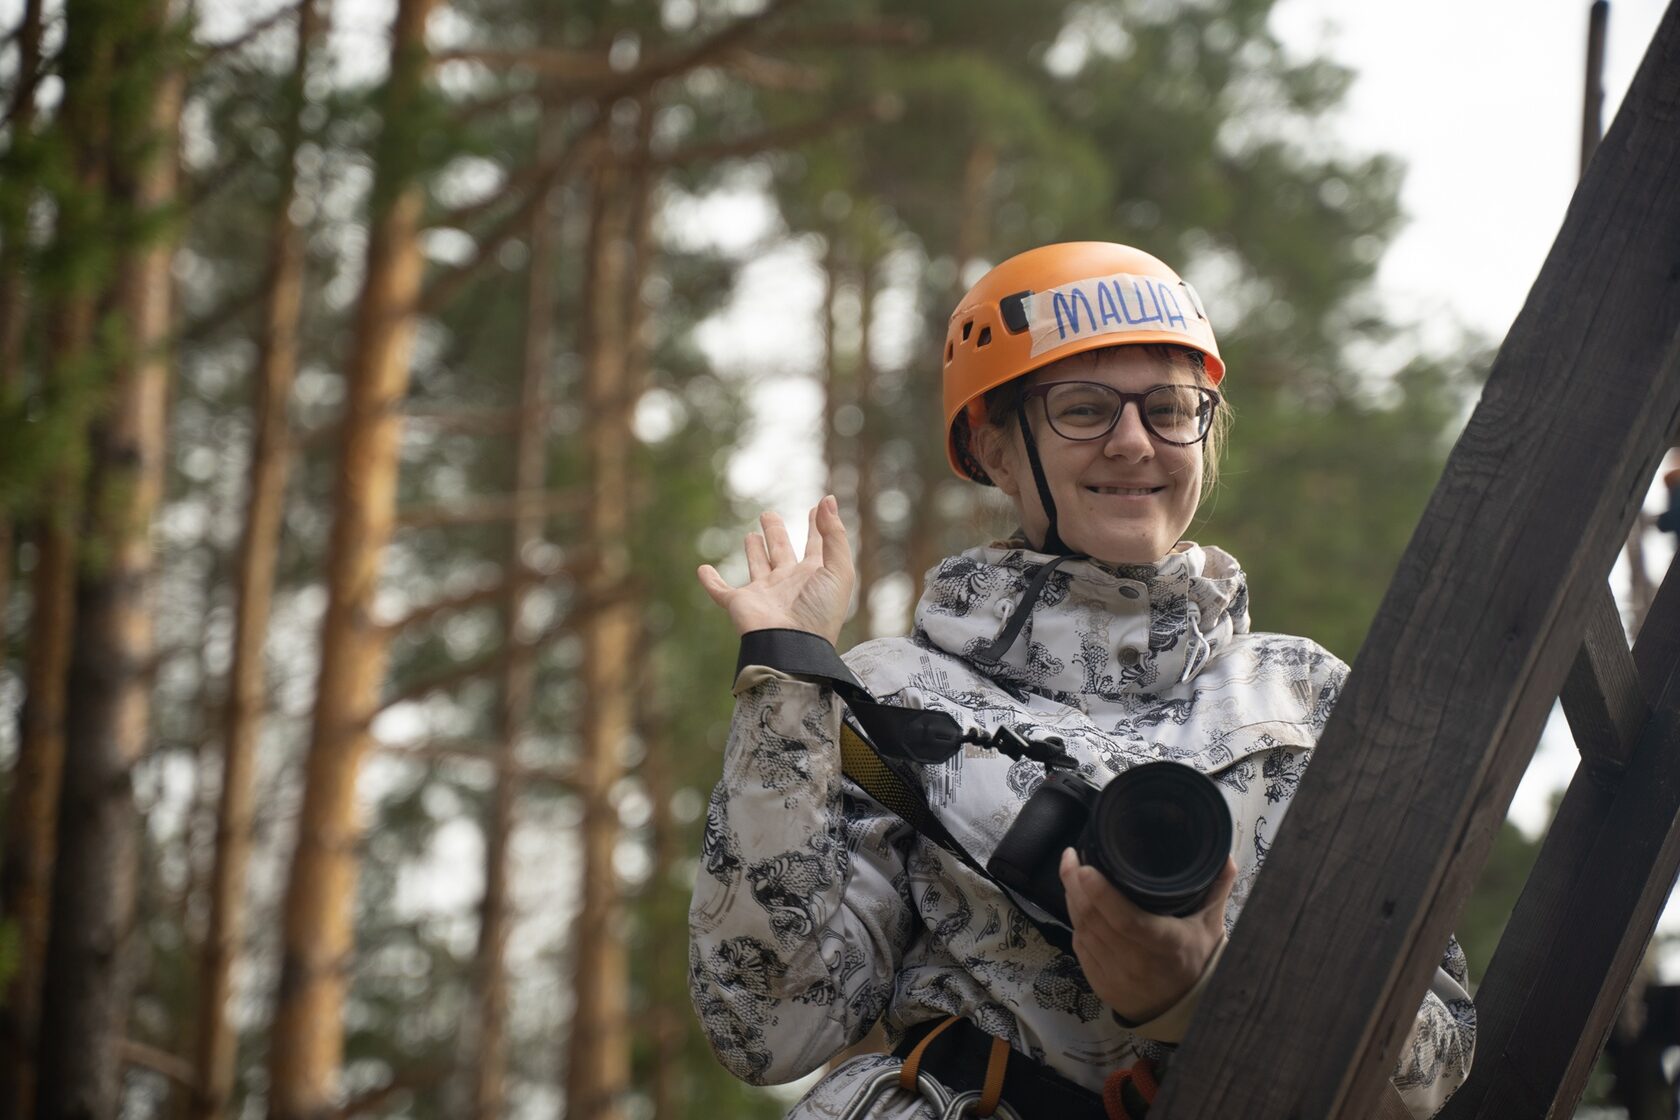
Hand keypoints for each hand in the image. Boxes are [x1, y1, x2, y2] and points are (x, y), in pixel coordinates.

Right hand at [697, 496, 854, 645]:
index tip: (816, 508)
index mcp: (813, 576)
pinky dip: (711, 582)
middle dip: (776, 534)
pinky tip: (703, 570)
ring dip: (754, 551)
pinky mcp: (740, 604)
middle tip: (769, 516)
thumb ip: (834, 535)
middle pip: (782, 552)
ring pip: (757, 566)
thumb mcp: (838, 570)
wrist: (791, 646)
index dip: (818, 527)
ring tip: (752, 535)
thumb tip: (828, 500)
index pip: (815, 546)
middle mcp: (788, 583)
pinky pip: (721, 592)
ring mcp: (763, 594)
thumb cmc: (819, 612)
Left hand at [1059, 847, 1236, 1023]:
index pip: (1127, 919)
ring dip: (1072, 899)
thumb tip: (1225, 856)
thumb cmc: (1197, 961)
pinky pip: (1079, 947)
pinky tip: (1075, 903)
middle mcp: (1137, 962)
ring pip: (1082, 930)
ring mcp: (1116, 975)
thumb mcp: (1210, 925)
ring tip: (1071, 872)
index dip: (1102, 893)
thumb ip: (1216, 888)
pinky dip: (1075, 922)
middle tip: (1071, 856)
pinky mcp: (1100, 984)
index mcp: (1165, 944)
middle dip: (1076, 884)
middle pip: (1095, 919)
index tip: (1086, 867)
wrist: (1185, 1012)